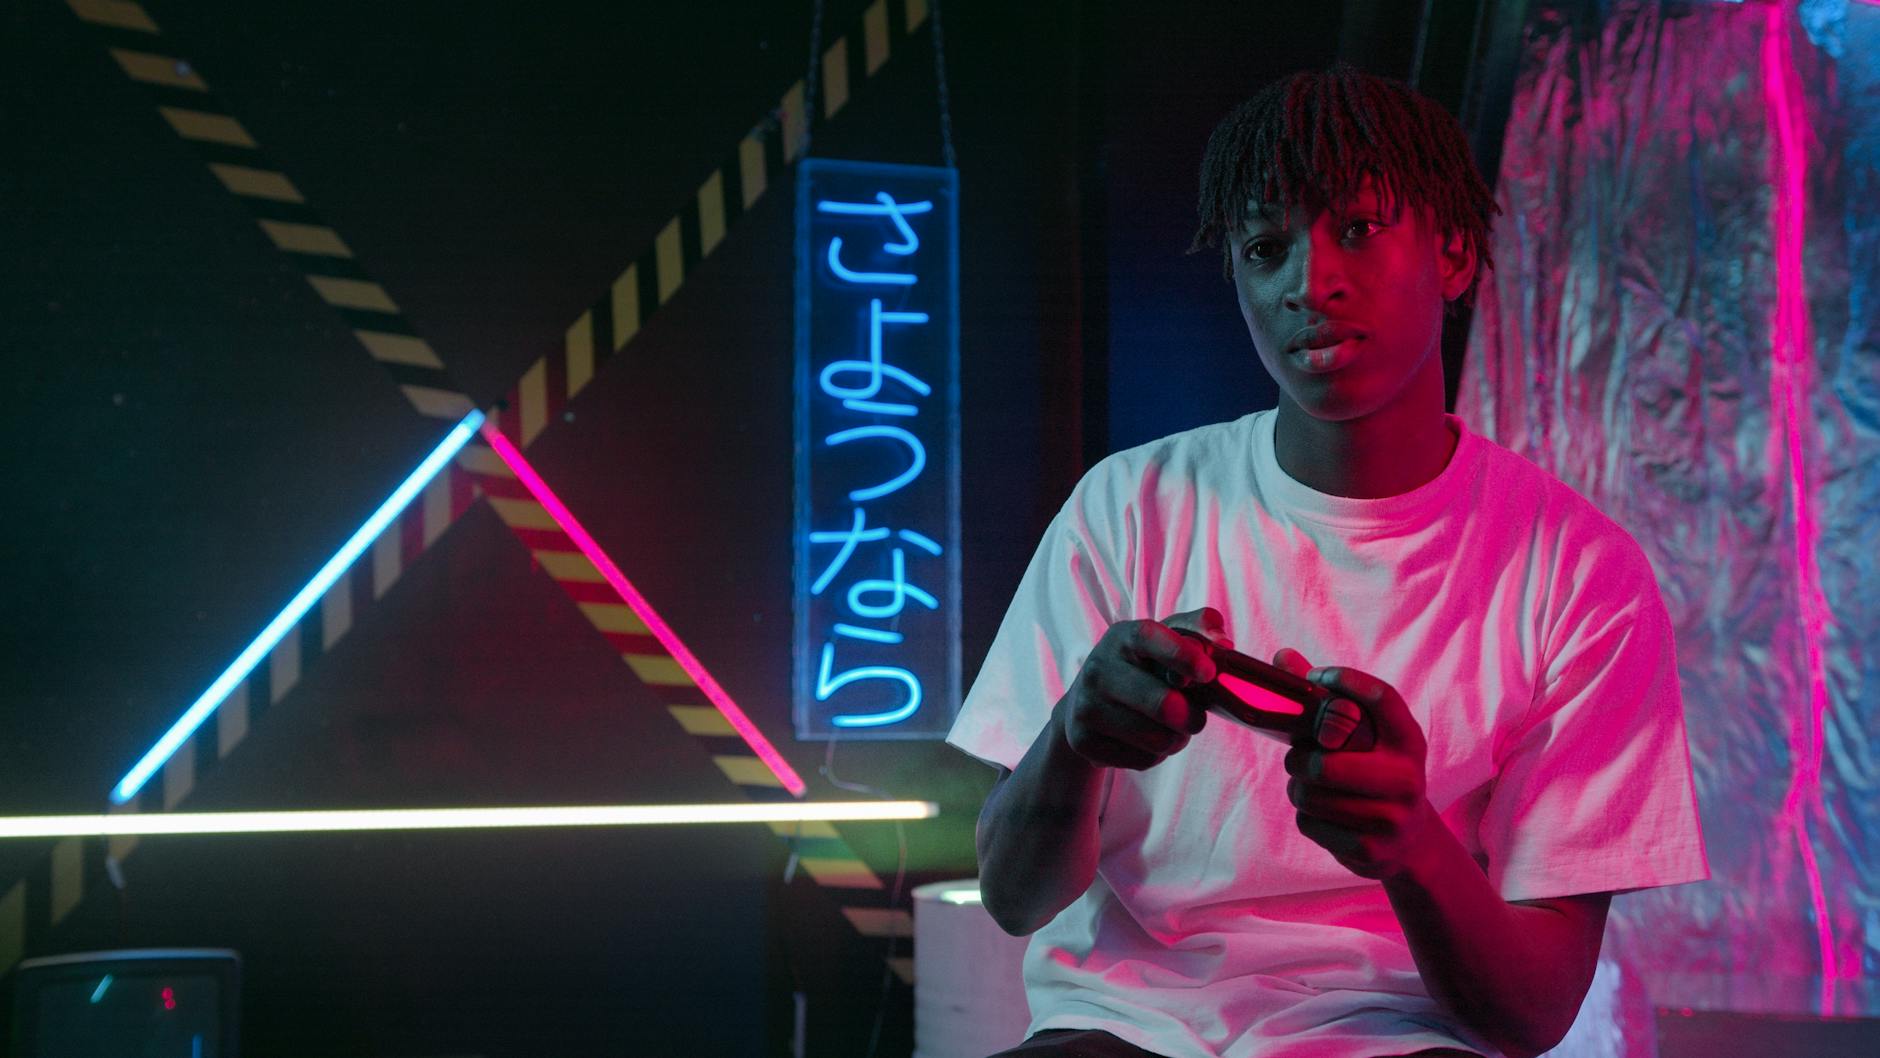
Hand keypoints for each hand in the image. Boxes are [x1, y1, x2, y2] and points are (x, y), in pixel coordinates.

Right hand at [1058, 607, 1223, 769]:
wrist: (1085, 703)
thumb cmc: (1139, 669)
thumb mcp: (1164, 640)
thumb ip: (1198, 629)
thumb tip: (1223, 641)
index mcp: (1121, 638)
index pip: (1149, 639)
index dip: (1183, 655)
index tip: (1209, 672)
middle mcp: (1097, 669)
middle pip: (1163, 704)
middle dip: (1192, 717)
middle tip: (1196, 718)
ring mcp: (1086, 707)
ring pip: (1157, 739)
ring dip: (1176, 739)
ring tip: (1171, 729)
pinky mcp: (1083, 741)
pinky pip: (1143, 760)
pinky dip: (1156, 755)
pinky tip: (1146, 741)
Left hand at [1278, 659, 1438, 879]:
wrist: (1410, 841)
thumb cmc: (1374, 774)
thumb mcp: (1365, 738)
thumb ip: (1324, 698)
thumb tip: (1282, 656)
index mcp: (1408, 741)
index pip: (1381, 697)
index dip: (1345, 680)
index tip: (1317, 676)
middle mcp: (1407, 777)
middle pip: (1324, 764)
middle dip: (1298, 760)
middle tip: (1299, 758)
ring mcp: (1393, 817)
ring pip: (1310, 795)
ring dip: (1298, 789)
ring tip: (1311, 787)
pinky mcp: (1372, 848)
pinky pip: (1310, 824)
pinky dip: (1306, 817)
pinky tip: (1325, 814)